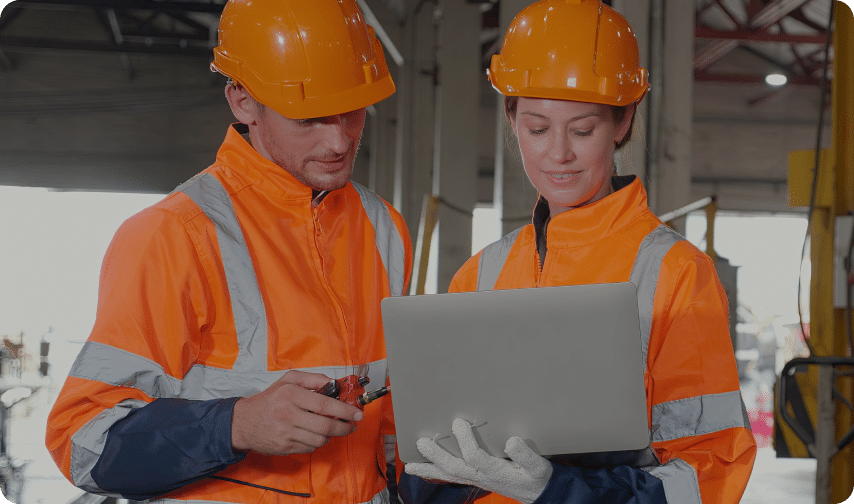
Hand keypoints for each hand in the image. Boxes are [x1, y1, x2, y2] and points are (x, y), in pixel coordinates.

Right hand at [231, 370, 362, 455]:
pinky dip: (317, 442)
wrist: (242, 422)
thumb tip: (334, 383)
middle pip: (325, 426)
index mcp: (290, 395)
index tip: (357, 413)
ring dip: (331, 436)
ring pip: (320, 440)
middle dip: (344, 427)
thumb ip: (313, 379)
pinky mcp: (284, 448)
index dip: (344, 410)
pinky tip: (315, 435)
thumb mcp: (288, 380)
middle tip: (352, 425)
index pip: (324, 405)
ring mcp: (285, 434)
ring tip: (333, 429)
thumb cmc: (269, 399)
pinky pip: (310, 448)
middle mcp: (287, 415)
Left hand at [405, 418, 552, 503]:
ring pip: (449, 475)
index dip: (465, 441)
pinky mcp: (474, 479)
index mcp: (496, 471)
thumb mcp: (538, 467)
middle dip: (437, 455)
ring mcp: (476, 479)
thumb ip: (526, 456)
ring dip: (429, 468)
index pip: (475, 457)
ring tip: (411, 465)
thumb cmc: (536, 477)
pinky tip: (421, 469)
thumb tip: (512, 442)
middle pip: (455, 467)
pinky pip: (451, 478)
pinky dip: (435, 473)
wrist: (538, 493)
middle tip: (422, 442)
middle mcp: (482, 477)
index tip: (458, 423)